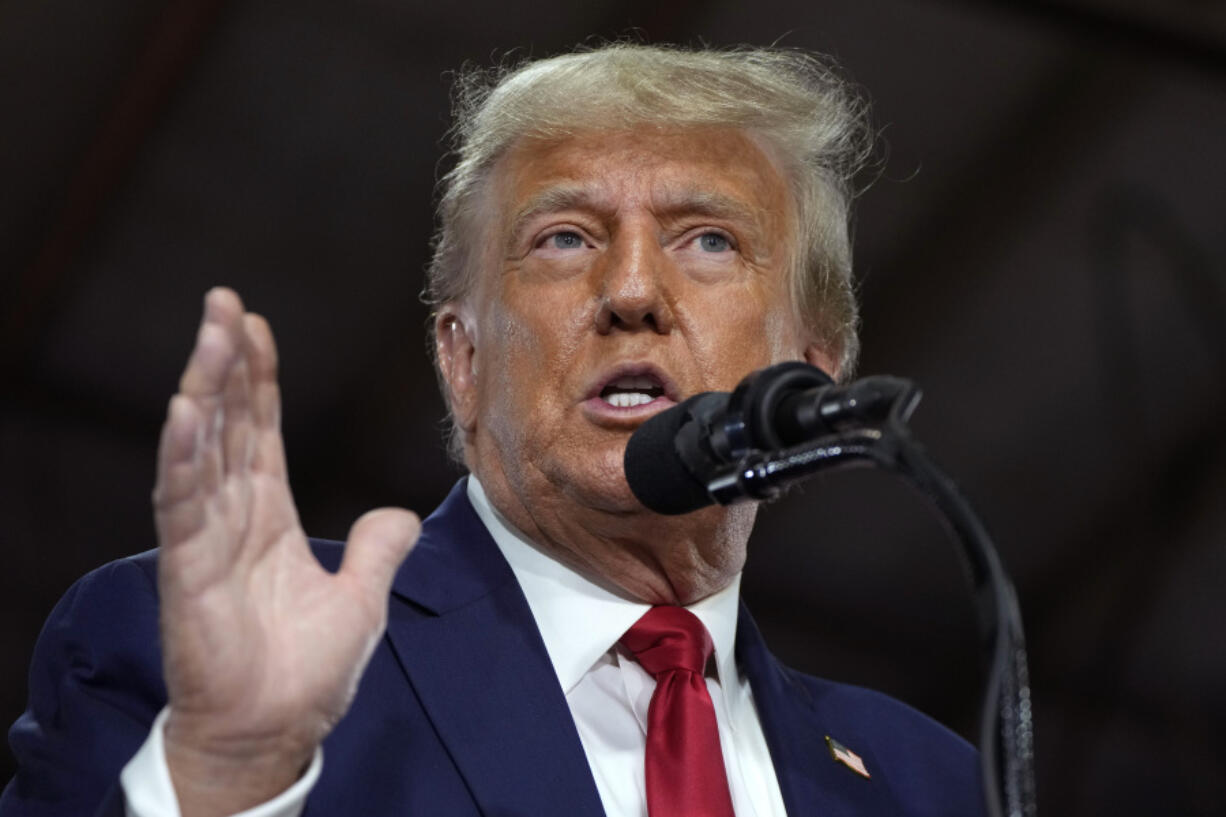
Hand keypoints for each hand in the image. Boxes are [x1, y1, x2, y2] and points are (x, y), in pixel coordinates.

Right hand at [152, 288, 418, 816]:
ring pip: (201, 449)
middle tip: (222, 301)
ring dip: (204, 388)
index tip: (255, 325)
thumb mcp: (361, 599)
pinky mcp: (189, 573)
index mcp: (267, 518)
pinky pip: (183, 505)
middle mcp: (232, 518)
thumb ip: (379, 550)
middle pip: (226, 424)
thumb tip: (399, 513)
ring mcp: (207, 541)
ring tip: (209, 333)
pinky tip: (185, 409)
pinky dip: (182, 457)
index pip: (258, 431)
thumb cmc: (305, 673)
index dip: (257, 379)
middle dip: (224, 362)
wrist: (275, 733)